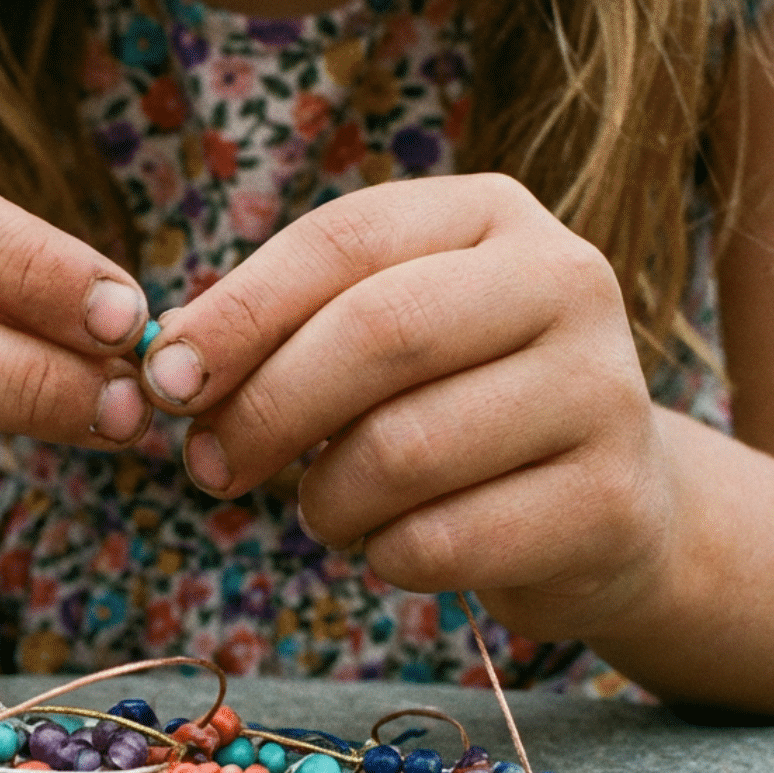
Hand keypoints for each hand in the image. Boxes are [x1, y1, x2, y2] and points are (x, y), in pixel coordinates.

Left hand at [140, 173, 674, 640]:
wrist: (610, 506)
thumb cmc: (458, 407)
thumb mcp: (383, 339)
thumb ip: (285, 331)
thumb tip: (170, 364)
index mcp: (493, 216)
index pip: (343, 240)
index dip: (239, 312)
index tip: (164, 380)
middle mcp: (564, 282)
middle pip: (376, 335)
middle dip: (265, 410)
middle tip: (209, 467)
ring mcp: (602, 391)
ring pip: (403, 450)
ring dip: (326, 499)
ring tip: (327, 508)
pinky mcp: (608, 502)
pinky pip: (441, 541)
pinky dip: (384, 557)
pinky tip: (392, 545)